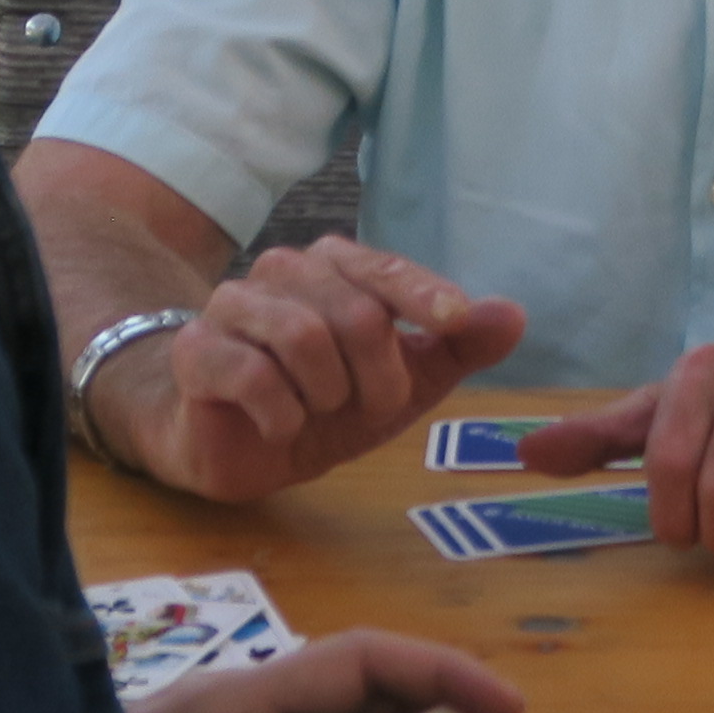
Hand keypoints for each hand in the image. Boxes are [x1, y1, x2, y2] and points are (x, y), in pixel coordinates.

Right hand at [99, 238, 523, 504]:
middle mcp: (284, 272)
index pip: (386, 269)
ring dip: (328, 395)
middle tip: (367, 408)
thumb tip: (514, 315)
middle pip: (356, 312)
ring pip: (304, 336)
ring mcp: (235, 305)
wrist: (239, 444)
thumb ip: (458, 348)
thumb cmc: (324, 403)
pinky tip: (280, 426)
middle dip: (377, 377)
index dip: (424, 293)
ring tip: (318, 413)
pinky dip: (283, 414)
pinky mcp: (199, 349)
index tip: (455, 320)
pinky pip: (254, 373)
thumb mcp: (404, 382)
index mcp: (337, 268)